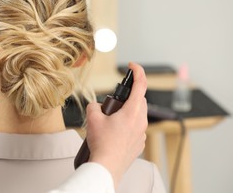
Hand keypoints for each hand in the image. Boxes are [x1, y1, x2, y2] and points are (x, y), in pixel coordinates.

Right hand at [86, 62, 147, 186]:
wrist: (106, 167)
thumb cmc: (102, 144)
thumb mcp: (93, 118)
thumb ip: (94, 106)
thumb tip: (96, 107)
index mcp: (132, 112)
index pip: (141, 85)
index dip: (138, 72)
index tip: (133, 66)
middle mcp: (140, 121)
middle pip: (139, 100)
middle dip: (128, 96)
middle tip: (114, 101)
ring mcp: (141, 134)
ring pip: (138, 115)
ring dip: (127, 111)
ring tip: (111, 119)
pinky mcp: (139, 144)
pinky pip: (136, 128)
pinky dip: (127, 125)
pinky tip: (114, 132)